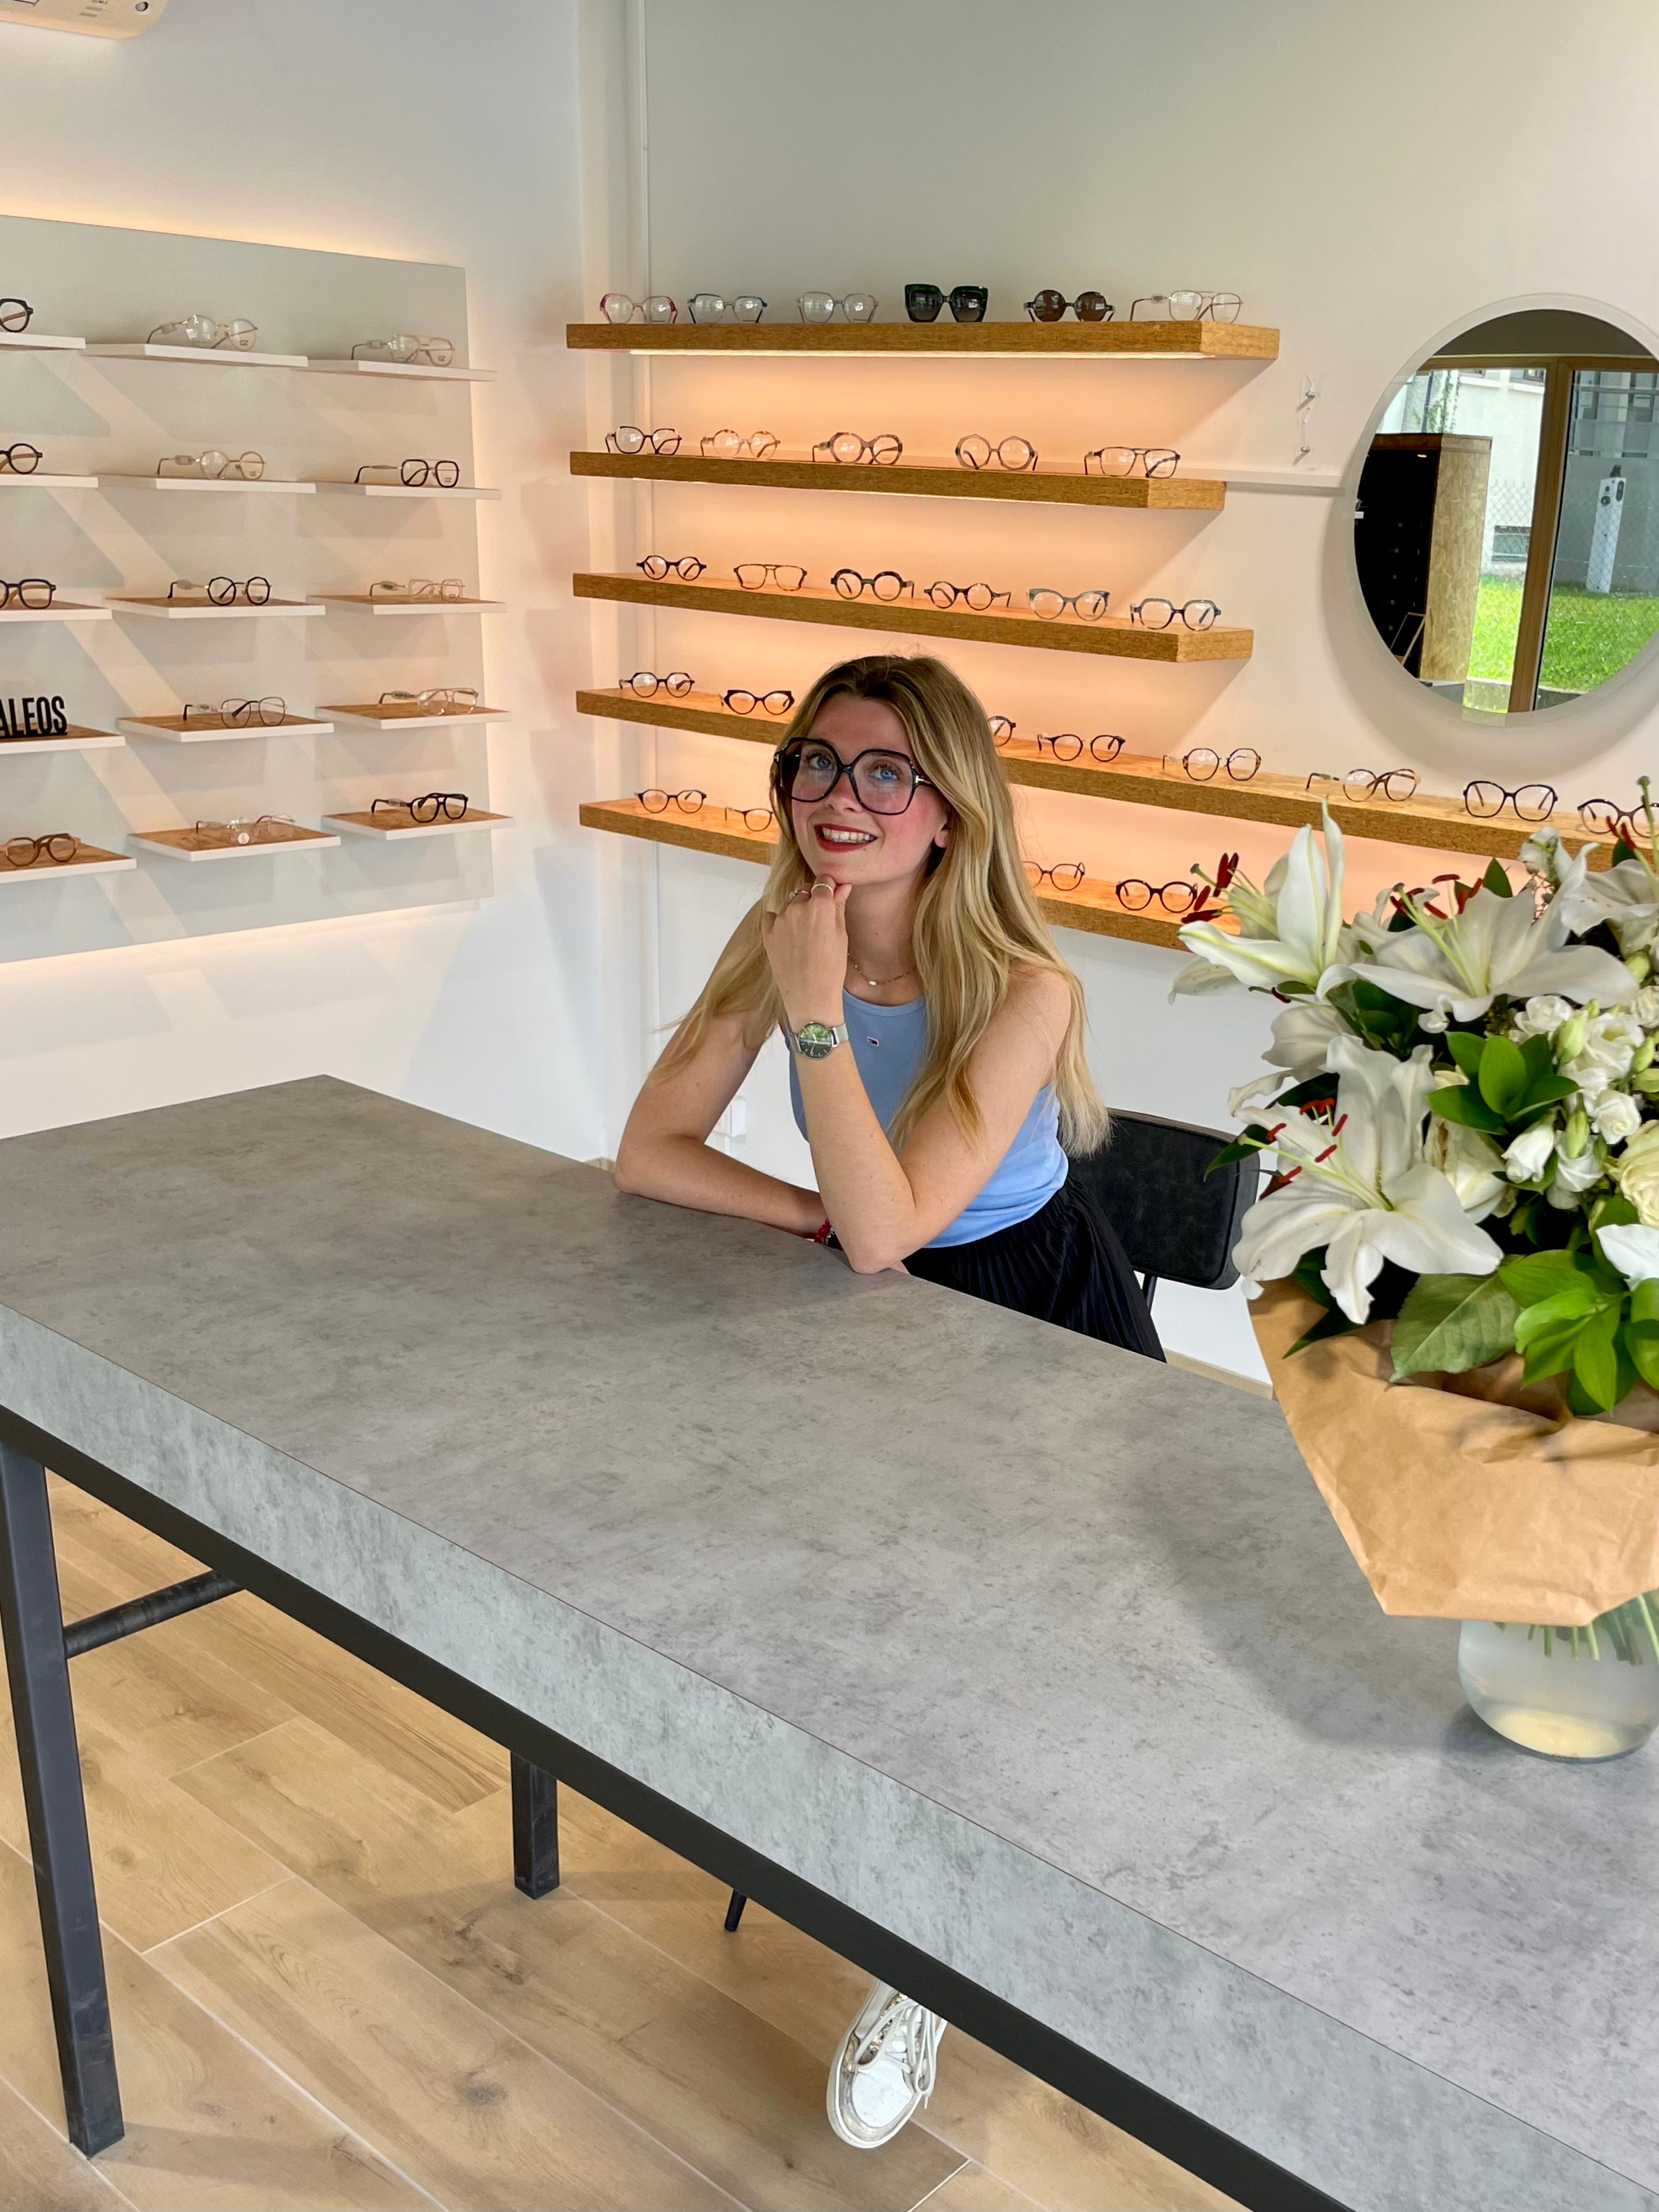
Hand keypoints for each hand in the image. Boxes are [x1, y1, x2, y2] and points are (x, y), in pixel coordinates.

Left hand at [762, 878, 850, 1025]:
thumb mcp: (841, 935)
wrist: (810, 996)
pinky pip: (772, 916)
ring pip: (790, 904)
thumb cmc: (831, 968)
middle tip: (819, 922)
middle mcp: (798, 906)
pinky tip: (789, 936)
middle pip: (806, 891)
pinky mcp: (768, 932)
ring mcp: (780, 919)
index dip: (829, 888)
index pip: (824, 881)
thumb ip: (839, 907)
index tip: (831, 897)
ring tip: (805, 935)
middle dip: (812, 900)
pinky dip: (780, 921)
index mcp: (820, 904)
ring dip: (797, 911)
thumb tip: (842, 887)